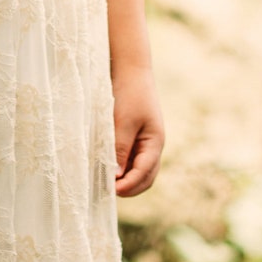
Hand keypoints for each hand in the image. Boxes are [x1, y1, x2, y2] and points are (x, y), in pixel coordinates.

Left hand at [112, 67, 163, 197]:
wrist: (131, 70)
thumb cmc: (129, 94)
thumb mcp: (123, 122)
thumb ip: (120, 149)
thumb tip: (116, 177)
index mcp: (155, 143)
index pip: (144, 173)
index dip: (129, 185)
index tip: (111, 190)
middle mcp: (153, 146)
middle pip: (145, 177)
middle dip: (129, 188)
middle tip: (107, 191)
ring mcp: (146, 142)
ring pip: (139, 171)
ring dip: (125, 179)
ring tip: (105, 182)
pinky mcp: (136, 137)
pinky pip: (131, 159)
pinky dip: (122, 167)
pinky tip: (107, 167)